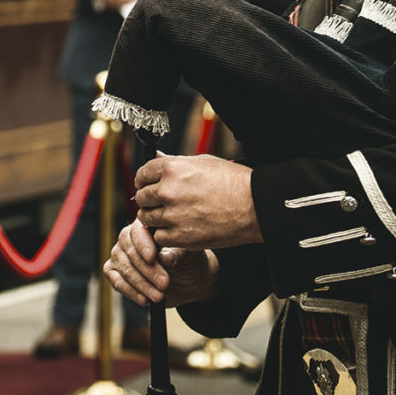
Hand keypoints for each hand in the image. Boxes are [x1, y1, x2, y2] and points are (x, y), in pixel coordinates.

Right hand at [104, 219, 218, 307]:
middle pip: (131, 253)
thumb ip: (176, 254)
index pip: (138, 231)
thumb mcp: (188, 255)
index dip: (143, 244)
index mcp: (145, 225)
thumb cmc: (188, 260)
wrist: (188, 280)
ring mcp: (119, 254)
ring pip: (125, 269)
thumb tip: (163, 258)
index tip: (152, 257)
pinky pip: (117, 282)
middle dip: (148, 271)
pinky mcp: (114, 272)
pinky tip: (144, 300)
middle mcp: (128, 237)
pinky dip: (131, 292)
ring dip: (142, 285)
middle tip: (164, 283)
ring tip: (159, 296)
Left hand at [132, 154, 261, 249]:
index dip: (144, 180)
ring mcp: (173, 215)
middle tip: (161, 203)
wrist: (254, 206)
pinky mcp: (180, 237)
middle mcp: (168, 190)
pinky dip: (165, 234)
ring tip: (172, 216)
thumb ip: (174, 162)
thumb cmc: (232, 182)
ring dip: (155, 217)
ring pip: (147, 218)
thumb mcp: (202, 162)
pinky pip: (159, 236)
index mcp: (173, 168)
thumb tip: (156, 157)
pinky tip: (179, 228)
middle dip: (149, 199)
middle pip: (141, 197)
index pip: (142, 174)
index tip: (148, 185)